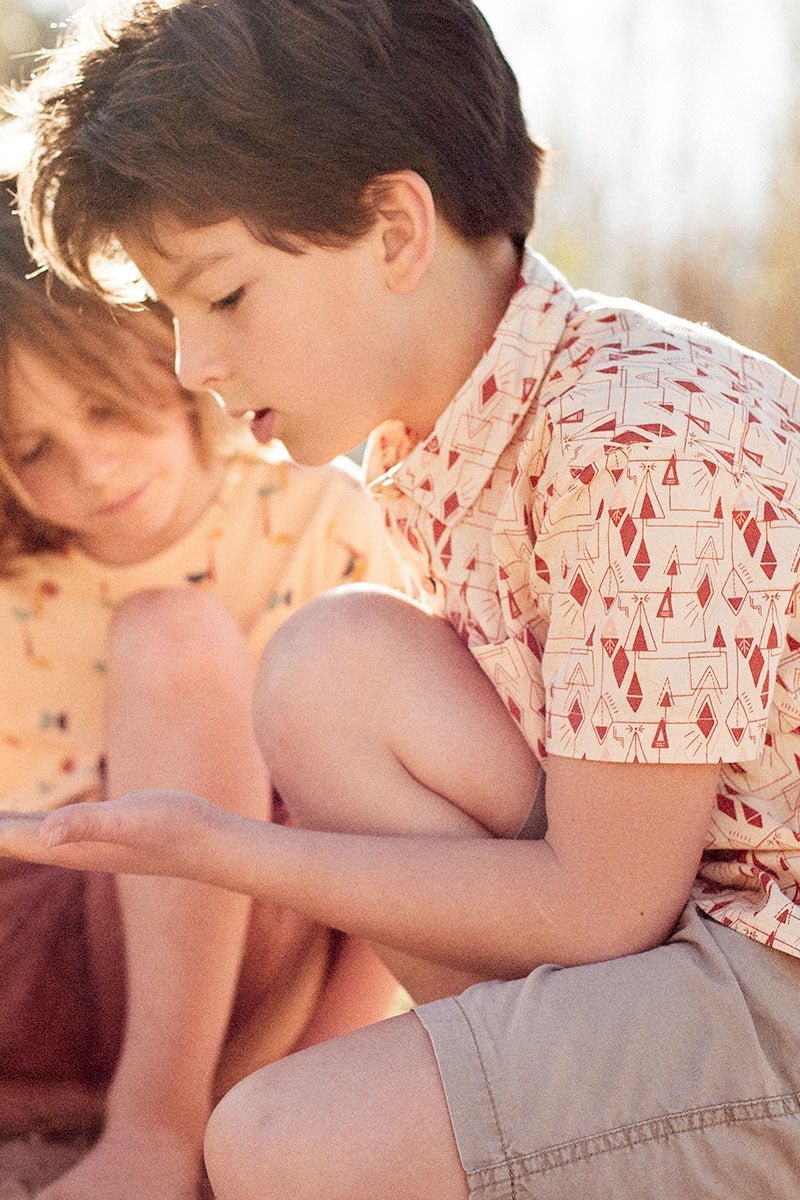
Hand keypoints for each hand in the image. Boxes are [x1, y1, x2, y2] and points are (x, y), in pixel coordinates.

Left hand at [0, 790, 223, 879]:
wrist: (211, 845)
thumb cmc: (175, 828)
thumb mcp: (133, 819)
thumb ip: (90, 825)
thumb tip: (46, 835)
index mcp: (66, 846)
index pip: (6, 839)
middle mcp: (68, 850)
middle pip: (9, 842)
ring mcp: (83, 846)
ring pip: (25, 839)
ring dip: (1, 832)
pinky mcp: (98, 837)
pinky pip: (45, 833)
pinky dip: (23, 827)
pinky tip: (23, 824)